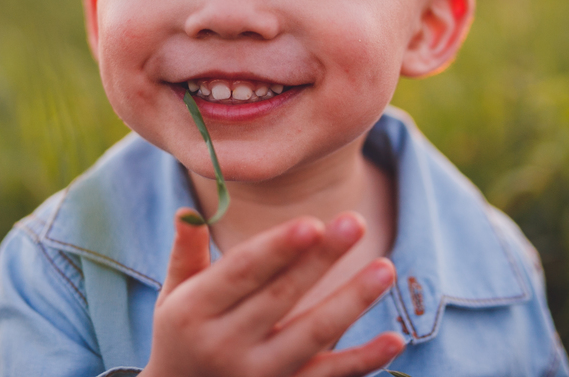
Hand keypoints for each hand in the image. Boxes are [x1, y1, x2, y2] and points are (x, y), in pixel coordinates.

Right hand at [139, 210, 404, 376]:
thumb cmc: (183, 336)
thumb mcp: (173, 297)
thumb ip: (186, 252)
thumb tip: (189, 209)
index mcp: (194, 312)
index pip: (241, 273)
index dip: (277, 248)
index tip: (311, 222)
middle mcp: (224, 346)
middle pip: (281, 297)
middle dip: (321, 260)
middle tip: (356, 222)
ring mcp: (258, 376)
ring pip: (311, 336)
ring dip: (351, 302)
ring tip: (386, 268)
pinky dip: (363, 360)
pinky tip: (394, 338)